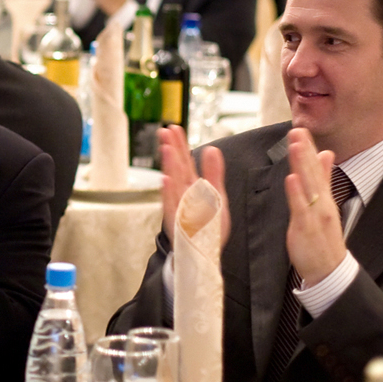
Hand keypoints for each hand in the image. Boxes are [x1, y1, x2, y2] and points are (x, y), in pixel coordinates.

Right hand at [159, 124, 227, 245]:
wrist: (203, 254)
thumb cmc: (209, 227)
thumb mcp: (217, 196)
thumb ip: (214, 173)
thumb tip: (212, 149)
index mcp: (193, 185)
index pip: (185, 161)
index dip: (180, 144)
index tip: (174, 127)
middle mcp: (183, 194)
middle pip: (177, 168)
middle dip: (172, 149)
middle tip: (165, 131)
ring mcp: (179, 207)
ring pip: (174, 184)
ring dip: (170, 167)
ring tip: (167, 149)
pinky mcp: (177, 221)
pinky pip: (173, 205)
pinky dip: (169, 193)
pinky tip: (166, 180)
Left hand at [282, 128, 345, 286]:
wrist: (329, 269)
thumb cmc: (324, 237)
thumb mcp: (325, 204)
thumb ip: (324, 179)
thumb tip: (326, 154)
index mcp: (324, 197)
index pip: (316, 168)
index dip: (309, 149)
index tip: (301, 129)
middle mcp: (322, 203)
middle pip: (313, 173)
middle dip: (305, 150)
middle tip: (298, 129)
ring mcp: (315, 215)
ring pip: (308, 186)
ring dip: (302, 165)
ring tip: (296, 145)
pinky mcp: (306, 228)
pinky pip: (301, 209)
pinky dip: (297, 193)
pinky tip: (292, 179)